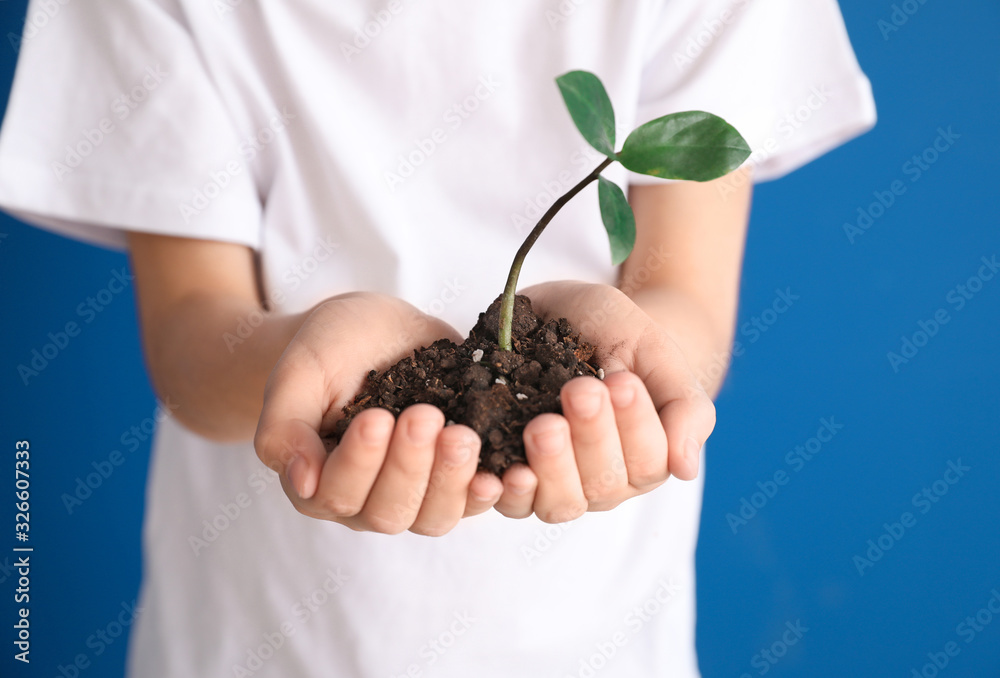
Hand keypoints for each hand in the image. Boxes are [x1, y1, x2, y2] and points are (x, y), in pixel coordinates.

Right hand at [254, 293, 502, 534]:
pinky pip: (475, 500)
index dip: (360, 463)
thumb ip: (285, 427)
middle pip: (389, 512)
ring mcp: (416, 493)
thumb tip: (302, 482)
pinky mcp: (457, 477)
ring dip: (451, 479)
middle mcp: (367, 500)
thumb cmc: (330, 349)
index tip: (377, 417)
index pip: (337, 494)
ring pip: (434, 516)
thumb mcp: (300, 372)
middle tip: (424, 417)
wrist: (376, 330)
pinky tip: (509, 472)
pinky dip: (490, 490)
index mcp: (318, 482)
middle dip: (409, 466)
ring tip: (462, 435)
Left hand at [493, 281, 715, 522]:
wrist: (563, 313)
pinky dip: (507, 492)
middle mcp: (603, 481)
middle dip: (592, 438)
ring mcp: (557, 484)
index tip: (621, 381)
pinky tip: (503, 472)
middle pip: (602, 484)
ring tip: (543, 426)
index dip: (635, 426)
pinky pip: (510, 503)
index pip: (648, 461)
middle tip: (579, 392)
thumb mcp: (654, 351)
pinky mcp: (512, 478)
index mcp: (646, 457)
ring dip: (552, 467)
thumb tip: (685, 468)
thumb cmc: (617, 333)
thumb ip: (683, 405)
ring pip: (559, 502)